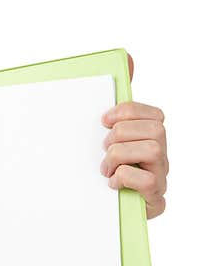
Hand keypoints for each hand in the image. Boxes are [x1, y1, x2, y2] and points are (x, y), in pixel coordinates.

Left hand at [100, 53, 167, 219]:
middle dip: (121, 135)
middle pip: (155, 129)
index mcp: (150, 137)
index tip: (103, 121)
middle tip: (104, 149)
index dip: (127, 112)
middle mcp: (161, 155)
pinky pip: (146, 180)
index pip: (153, 114)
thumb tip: (128, 56)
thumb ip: (116, 101)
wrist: (106, 210)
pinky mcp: (155, 198)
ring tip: (106, 167)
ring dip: (120, 156)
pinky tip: (113, 183)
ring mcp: (161, 176)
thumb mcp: (106, 132)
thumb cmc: (108, 167)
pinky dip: (124, 178)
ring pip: (152, 150)